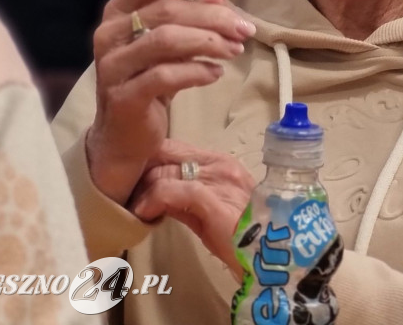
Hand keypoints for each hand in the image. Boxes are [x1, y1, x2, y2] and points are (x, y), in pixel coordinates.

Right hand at [86, 0, 254, 205]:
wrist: (123, 135)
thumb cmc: (150, 79)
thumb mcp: (167, 43)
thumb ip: (188, 18)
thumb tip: (223, 0)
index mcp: (119, 11)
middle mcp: (109, 33)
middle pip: (167, 9)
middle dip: (213, 16)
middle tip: (244, 29)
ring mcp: (112, 66)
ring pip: (166, 39)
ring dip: (209, 42)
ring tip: (235, 50)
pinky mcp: (123, 97)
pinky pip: (166, 76)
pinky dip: (197, 71)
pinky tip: (216, 73)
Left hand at [130, 139, 254, 279]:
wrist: (274, 253)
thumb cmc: (244, 236)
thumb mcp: (210, 211)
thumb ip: (184, 198)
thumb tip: (154, 194)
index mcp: (221, 162)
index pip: (176, 147)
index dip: (151, 161)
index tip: (135, 180)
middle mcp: (220, 165)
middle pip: (166, 157)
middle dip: (142, 177)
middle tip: (129, 198)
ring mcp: (218, 180)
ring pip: (166, 172)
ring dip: (143, 191)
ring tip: (136, 209)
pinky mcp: (213, 198)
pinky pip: (172, 190)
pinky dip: (152, 200)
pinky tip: (143, 214)